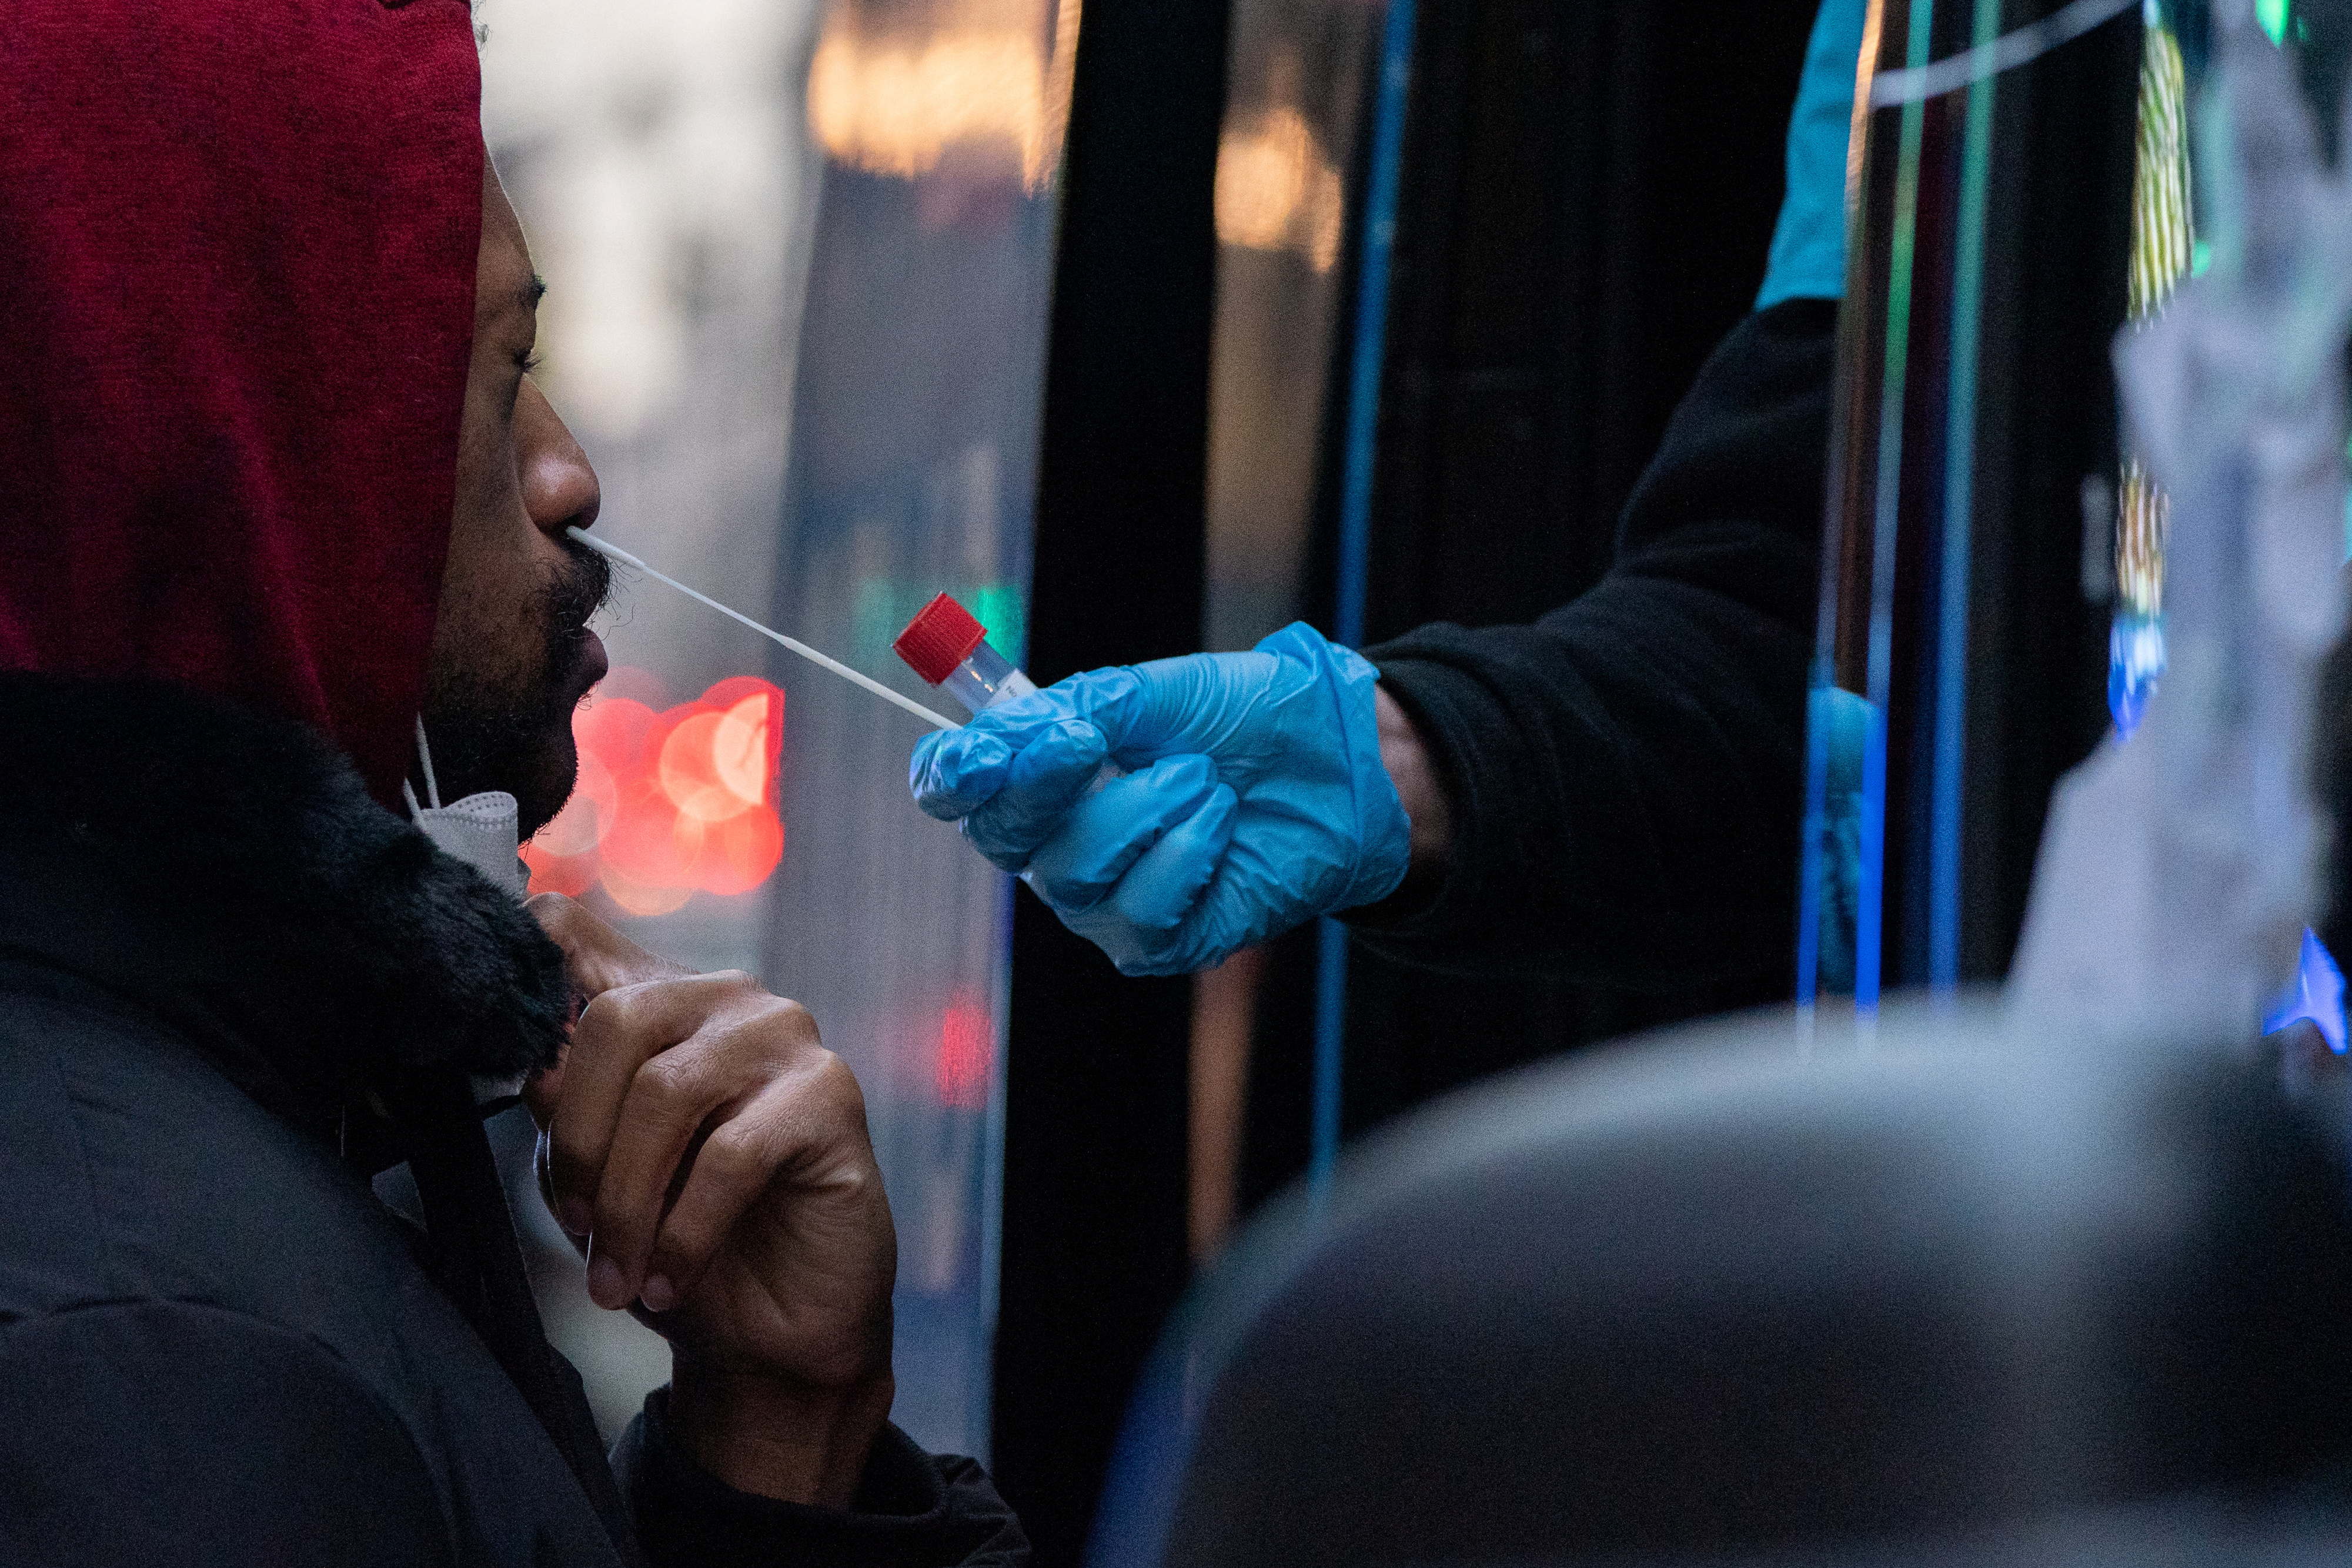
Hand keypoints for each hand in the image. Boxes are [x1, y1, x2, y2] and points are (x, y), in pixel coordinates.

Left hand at [523, 893, 895, 1506]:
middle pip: (616, 1018)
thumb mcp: (593, 1178)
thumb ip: (564, 1110)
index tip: (481, 996)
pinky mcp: (831, 1094)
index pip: (575, 936)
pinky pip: (732, 1152)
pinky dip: (684, 1231)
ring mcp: (784, 1036)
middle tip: (574, 1227)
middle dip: (579, 1139)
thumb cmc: (676, 1245)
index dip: (524, 944)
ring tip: (618, 1276)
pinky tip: (670, 1281)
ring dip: (627, 1201)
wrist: (773, 1334)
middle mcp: (724, 997)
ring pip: (668, 1090)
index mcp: (655, 1003)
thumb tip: (532, 1065)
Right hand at [907, 622, 1414, 974]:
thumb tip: (1014, 729)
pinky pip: (1139, 912)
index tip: (977, 756)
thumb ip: (1083, 706)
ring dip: (1149, 809)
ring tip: (1206, 782)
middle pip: (1003, 836)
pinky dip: (1186, 856)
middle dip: (1047, 784)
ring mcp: (1104, 903)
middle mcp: (1059, 847)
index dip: (951, 777)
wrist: (1340, 765)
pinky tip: (1221, 829)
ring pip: (1075, 873)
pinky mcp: (1158, 943)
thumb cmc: (1249, 723)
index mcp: (1046, 779)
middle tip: (1095, 738)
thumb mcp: (1162, 691)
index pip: (961, 792)